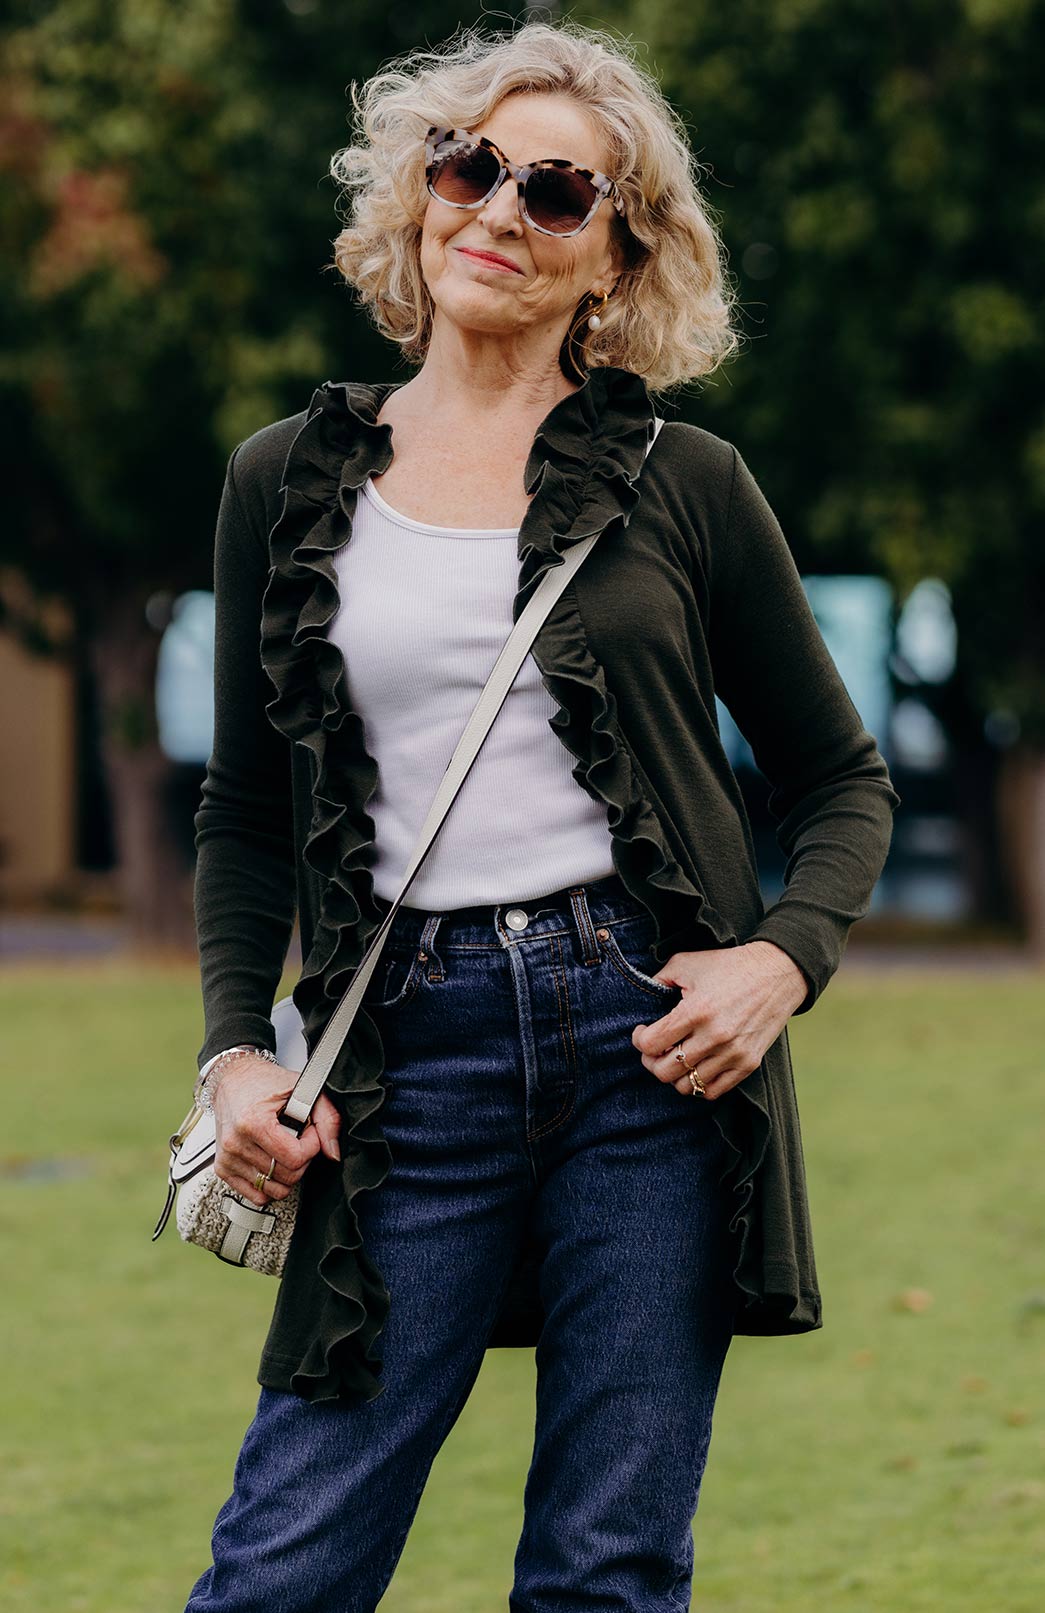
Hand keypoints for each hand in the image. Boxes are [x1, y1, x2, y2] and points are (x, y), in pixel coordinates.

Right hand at [211, 1054, 341, 1206]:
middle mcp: (236, 1143)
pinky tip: (272, 1163)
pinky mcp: (223, 1169)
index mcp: (253, 1123)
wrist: (233, 1078)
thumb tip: (333, 1152)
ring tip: (283, 1148)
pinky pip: (256, 1195)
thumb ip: (327, 1118)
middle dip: (301, 1158)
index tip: (308, 1131)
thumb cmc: (265, 1082)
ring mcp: (228, 1159)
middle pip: (287, 1176)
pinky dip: (270, 1184)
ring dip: (286, 1172)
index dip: (311, 1146)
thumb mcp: (303, 1089)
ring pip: (274, 1189)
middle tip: (297, 1138)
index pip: (295, 1158)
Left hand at [631, 941, 808, 1099]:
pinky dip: (699, 1083)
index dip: (639, 1039)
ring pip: (687, 1086)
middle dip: (652, 1061)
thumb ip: (659, 980)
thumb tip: (643, 997)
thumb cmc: (728, 965)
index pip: (651, 1044)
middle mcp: (714, 1036)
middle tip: (656, 1048)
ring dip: (675, 1074)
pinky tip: (697, 1065)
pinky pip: (713, 1091)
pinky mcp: (748, 1064)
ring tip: (677, 1057)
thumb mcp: (687, 963)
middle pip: (664, 1071)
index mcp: (696, 1011)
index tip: (643, 1031)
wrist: (777, 972)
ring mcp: (733, 1053)